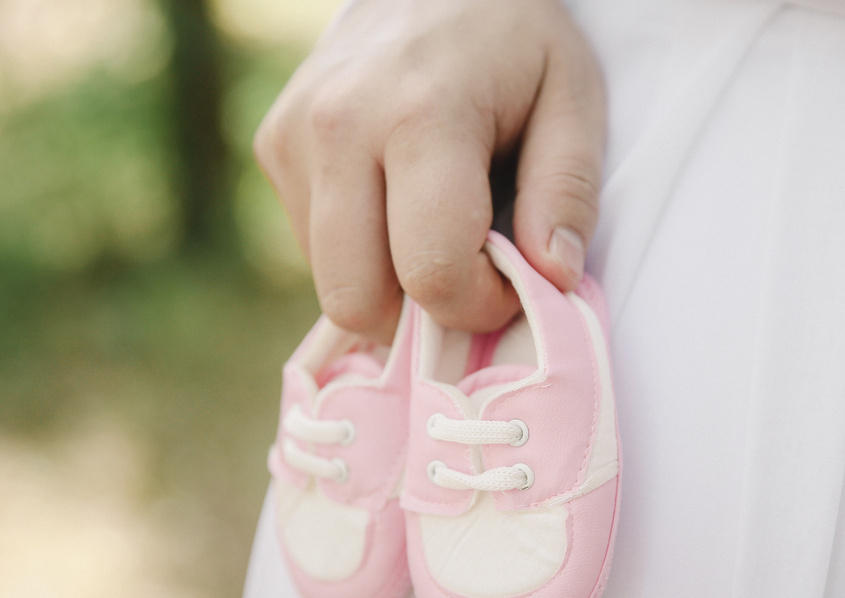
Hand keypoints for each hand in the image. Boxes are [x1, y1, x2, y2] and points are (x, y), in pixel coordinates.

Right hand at [254, 0, 605, 341]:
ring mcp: (291, 138)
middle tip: (468, 268)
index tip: (511, 276)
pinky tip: (395, 201)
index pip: (431, 275)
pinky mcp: (272, 146)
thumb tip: (551, 278)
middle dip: (421, 312)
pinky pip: (315, 248)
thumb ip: (567, 191)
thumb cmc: (514, 39)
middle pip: (356, 301)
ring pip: (330, 283)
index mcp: (420, 115)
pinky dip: (361, 251)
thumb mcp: (572, 96)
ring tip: (434, 222)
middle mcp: (337, 128)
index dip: (479, 305)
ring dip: (389, 282)